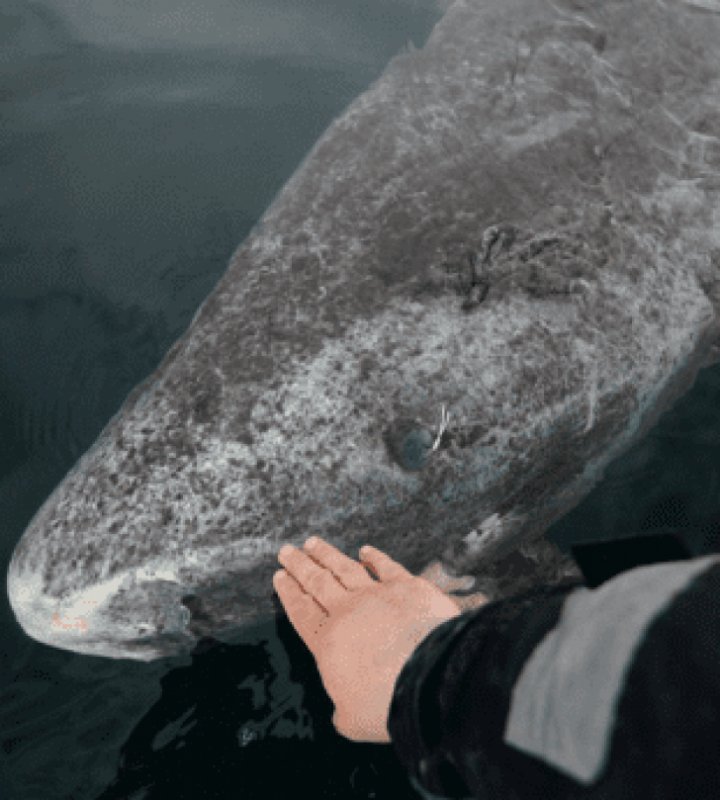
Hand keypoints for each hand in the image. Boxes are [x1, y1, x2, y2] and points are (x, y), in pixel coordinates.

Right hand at [273, 536, 486, 743]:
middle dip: (300, 566)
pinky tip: (365, 549)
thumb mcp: (351, 720)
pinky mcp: (407, 586)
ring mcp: (376, 594)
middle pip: (317, 583)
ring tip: (313, 543)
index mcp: (327, 641)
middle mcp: (347, 611)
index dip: (288, 593)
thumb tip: (341, 711)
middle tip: (286, 550)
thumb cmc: (385, 703)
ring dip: (327, 555)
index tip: (279, 576)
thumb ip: (341, 711)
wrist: (428, 675)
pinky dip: (374, 556)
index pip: (301, 611)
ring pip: (344, 568)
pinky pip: (386, 566)